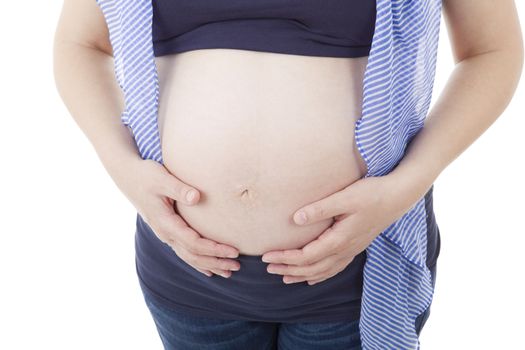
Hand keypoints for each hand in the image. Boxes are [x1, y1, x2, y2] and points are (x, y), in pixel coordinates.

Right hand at [121, 158, 240, 277]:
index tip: (233, 251)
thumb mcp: (162, 178)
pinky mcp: (167, 231)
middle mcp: (165, 233)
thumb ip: (179, 188)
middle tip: (237, 267)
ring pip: (189, 257)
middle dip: (216, 262)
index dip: (214, 249)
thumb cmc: (146, 175)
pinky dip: (198, 263)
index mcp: (165, 223)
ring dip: (209, 265)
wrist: (127, 176)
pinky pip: (184, 252)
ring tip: (228, 273)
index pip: (194, 243)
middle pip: (193, 256)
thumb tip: (196, 197)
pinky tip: (209, 270)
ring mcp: (165, 234)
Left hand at [261, 174, 420, 284]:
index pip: (306, 256)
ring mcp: (352, 250)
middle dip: (289, 269)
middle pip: (312, 268)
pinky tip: (312, 278)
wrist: (398, 196)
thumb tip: (295, 219)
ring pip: (324, 271)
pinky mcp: (356, 246)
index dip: (285, 258)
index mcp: (339, 239)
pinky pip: (335, 268)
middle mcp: (345, 250)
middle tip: (268, 267)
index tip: (267, 256)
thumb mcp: (344, 197)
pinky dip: (320, 275)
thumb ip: (319, 209)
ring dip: (302, 275)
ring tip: (284, 277)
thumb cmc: (371, 193)